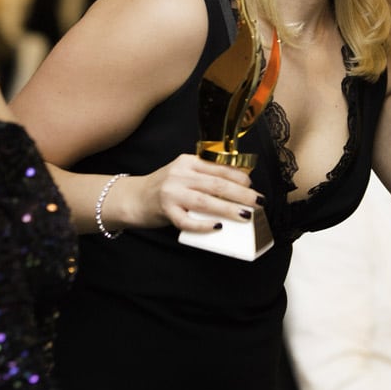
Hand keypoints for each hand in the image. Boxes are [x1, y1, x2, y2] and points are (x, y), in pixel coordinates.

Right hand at [127, 153, 260, 231]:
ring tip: (246, 215)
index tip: (252, 185)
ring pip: (206, 200)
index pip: (219, 167)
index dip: (240, 176)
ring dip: (229, 209)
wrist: (132, 198)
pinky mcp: (164, 210)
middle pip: (217, 183)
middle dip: (242, 193)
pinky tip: (217, 227)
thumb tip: (239, 185)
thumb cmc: (164, 188)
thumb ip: (205, 175)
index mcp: (188, 162)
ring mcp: (171, 192)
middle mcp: (180, 174)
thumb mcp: (184, 173)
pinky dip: (203, 225)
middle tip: (258, 202)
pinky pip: (186, 220)